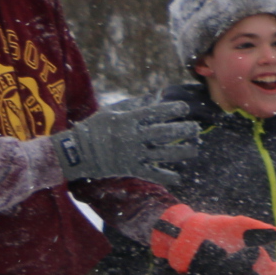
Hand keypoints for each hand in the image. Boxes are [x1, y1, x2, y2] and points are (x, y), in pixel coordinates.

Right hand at [54, 101, 196, 186]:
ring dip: (182, 151)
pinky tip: (179, 177)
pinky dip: (167, 177)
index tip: (185, 108)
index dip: (171, 110)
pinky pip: (153, 174)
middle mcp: (132, 137)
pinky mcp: (132, 169)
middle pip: (163, 133)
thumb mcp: (111, 111)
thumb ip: (134, 105)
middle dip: (183, 130)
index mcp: (127, 120)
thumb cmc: (96, 127)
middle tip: (196, 128)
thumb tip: (155, 97)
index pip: (153, 113)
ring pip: (163, 154)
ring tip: (194, 147)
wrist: (79, 152)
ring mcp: (133, 154)